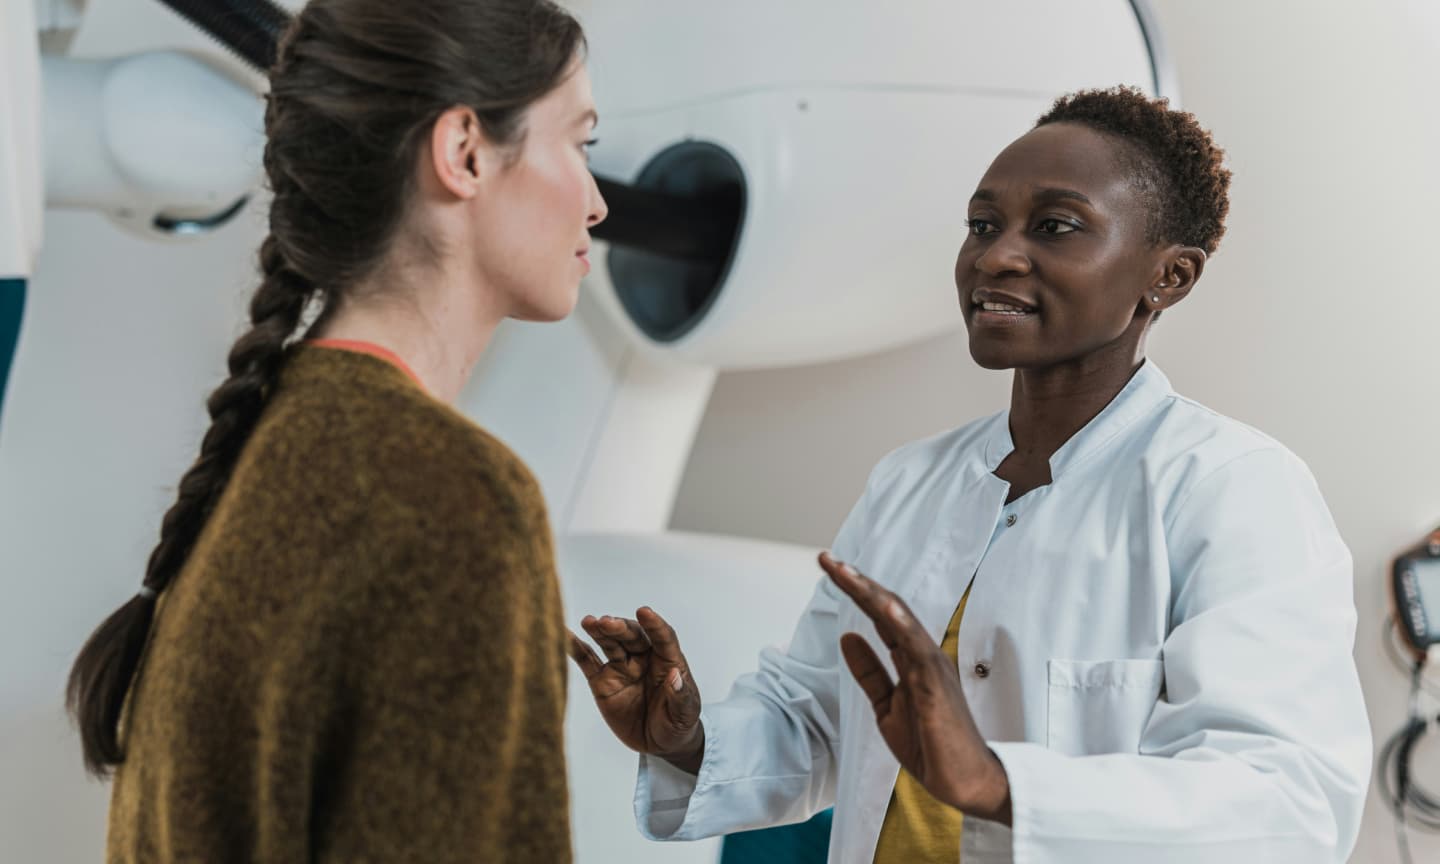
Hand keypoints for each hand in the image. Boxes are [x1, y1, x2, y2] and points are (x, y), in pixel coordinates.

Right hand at [568, 606, 704, 773]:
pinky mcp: (602, 681)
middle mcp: (644, 658)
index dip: (654, 625)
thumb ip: (680, 695)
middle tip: (606, 623)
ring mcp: (622, 668)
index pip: (663, 637)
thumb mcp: (686, 713)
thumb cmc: (678, 723)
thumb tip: (675, 676)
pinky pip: (587, 661)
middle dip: (620, 628)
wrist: (659, 743)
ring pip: (610, 644)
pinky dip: (575, 647)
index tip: (645, 612)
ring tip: (589, 622)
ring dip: (599, 631)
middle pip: (632, 637)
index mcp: (668, 661)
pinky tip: (565, 634)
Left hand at [818, 551, 1011, 823]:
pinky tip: (884, 608)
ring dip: (871, 594)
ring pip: (900, 620)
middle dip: (857, 582)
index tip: (830, 568)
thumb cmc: (931, 746)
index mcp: (912, 658)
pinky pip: (918, 650)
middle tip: (826, 559)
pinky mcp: (937, 685)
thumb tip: (847, 635)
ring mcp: (932, 667)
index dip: (857, 590)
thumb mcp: (886, 706)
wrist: (965, 782)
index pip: (881, 615)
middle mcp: (924, 654)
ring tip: (845, 572)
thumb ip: (869, 671)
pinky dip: (902, 626)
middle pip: (888, 608)